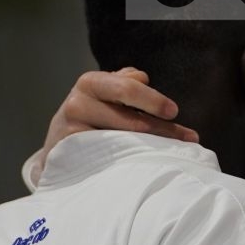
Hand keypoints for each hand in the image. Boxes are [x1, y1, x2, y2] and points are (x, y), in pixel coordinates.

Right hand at [38, 69, 198, 168]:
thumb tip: (142, 77)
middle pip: (128, 119)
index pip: (128, 88)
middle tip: (187, 138)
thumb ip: (126, 84)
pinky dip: (126, 165)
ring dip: (149, 150)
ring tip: (171, 157)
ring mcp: (71, 132)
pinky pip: (105, 161)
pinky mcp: (69, 156)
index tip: (174, 112)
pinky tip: (142, 168)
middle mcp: (78, 103)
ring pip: (120, 143)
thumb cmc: (91, 115)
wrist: (57, 144)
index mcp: (91, 82)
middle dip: (159, 129)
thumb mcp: (106, 94)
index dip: (153, 100)